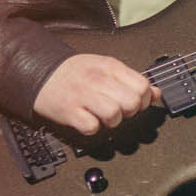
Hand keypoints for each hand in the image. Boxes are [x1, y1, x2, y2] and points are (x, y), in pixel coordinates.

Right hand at [32, 53, 160, 134]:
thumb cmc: (74, 73)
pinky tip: (88, 120)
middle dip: (129, 111)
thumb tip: (156, 93)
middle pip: (131, 102)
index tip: (135, 102)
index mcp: (110, 67)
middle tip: (119, 110)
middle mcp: (98, 79)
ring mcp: (82, 95)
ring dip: (112, 121)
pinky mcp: (69, 111)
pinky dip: (92, 128)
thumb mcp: (106, 68)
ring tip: (102, 116)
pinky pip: (91, 127)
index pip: (142, 85)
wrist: (40, 72)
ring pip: (114, 114)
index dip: (143, 99)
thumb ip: (131, 80)